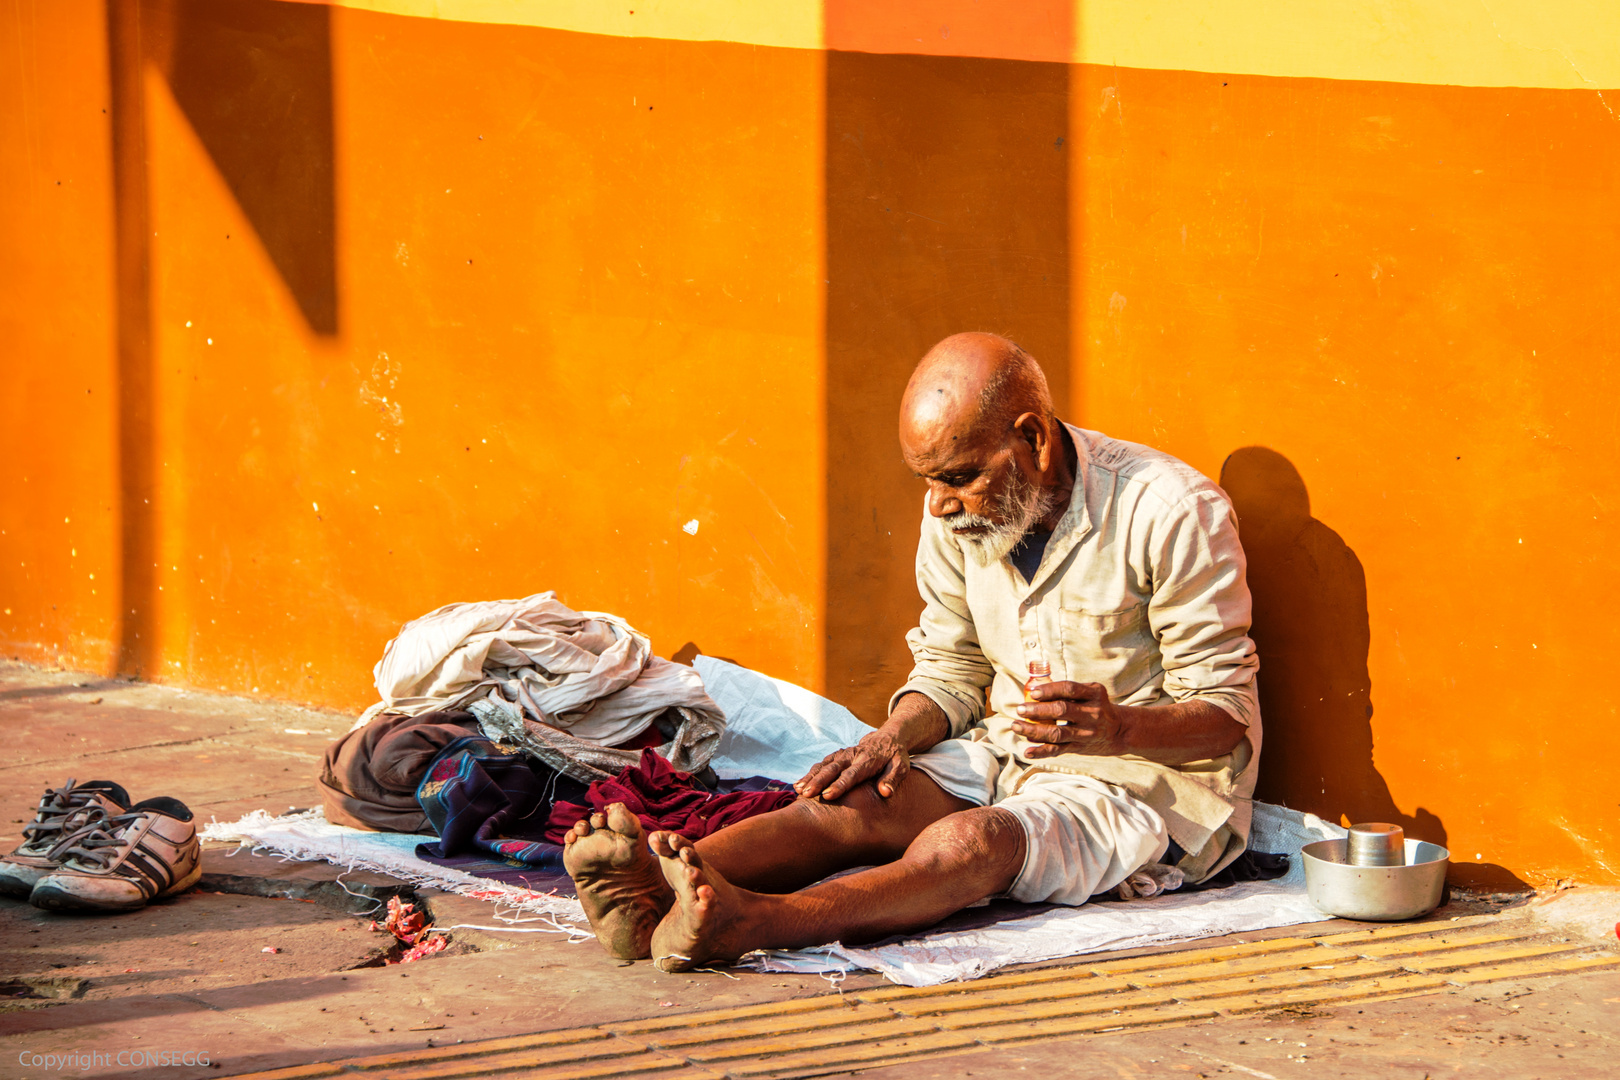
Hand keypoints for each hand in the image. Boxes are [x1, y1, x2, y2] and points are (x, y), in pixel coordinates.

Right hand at [793, 728, 910, 799]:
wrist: (887, 738)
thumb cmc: (895, 757)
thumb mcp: (901, 766)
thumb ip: (892, 779)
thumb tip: (885, 792)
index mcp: (868, 760)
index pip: (852, 774)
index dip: (839, 785)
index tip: (828, 796)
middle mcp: (852, 755)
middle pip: (833, 769)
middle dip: (819, 781)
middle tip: (806, 794)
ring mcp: (843, 754)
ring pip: (824, 765)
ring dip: (810, 777)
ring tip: (798, 790)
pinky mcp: (837, 755)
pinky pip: (821, 764)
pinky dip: (810, 773)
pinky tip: (799, 785)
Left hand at [1011, 681, 1126, 757]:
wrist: (1120, 730)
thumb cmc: (1097, 706)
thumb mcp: (1091, 693)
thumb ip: (1068, 690)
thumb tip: (1033, 690)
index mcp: (1094, 694)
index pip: (1069, 689)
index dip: (1050, 690)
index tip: (1032, 692)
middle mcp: (1092, 713)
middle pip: (1062, 711)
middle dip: (1038, 711)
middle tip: (1020, 710)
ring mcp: (1086, 732)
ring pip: (1057, 733)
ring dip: (1034, 731)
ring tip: (1016, 726)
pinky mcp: (1080, 747)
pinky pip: (1058, 750)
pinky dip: (1041, 752)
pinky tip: (1027, 751)